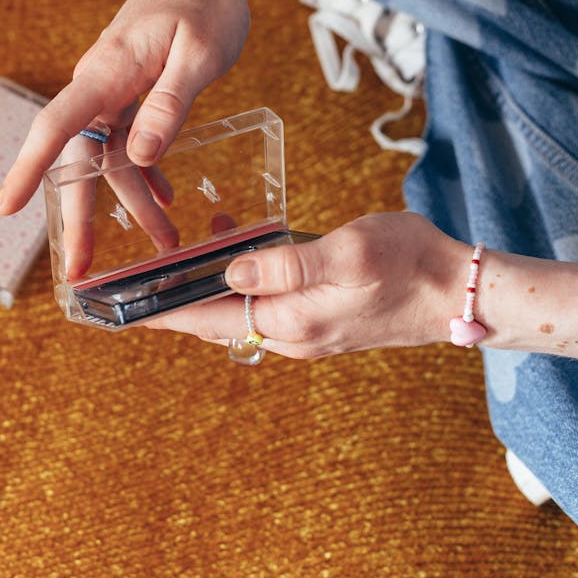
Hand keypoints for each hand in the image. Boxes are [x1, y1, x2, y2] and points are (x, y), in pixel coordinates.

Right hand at [0, 0, 255, 216]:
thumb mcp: (199, 55)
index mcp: (108, 71)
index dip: (28, 168)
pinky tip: (163, 197)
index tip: (4, 207)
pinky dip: (144, 172)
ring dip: (132, 200)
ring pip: (111, 156)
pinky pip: (128, 140)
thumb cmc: (205, 2)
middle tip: (81, 270)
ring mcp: (115, 88)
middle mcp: (101, 82)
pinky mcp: (132, 90)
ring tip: (163, 241)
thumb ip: (170, 104)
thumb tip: (139, 156)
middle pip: (79, 157)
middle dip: (81, 215)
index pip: (57, 124)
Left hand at [146, 212, 467, 357]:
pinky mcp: (321, 317)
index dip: (161, 314)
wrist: (460, 292)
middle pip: (214, 320)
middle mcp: (292, 334)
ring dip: (208, 285)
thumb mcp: (347, 252)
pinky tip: (242, 243)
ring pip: (240, 309)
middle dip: (172, 303)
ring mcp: (307, 329)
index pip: (207, 320)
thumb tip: (230, 270)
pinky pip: (267, 301)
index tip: (117, 312)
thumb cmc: (409, 264)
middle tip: (130, 286)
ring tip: (178, 253)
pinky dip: (244, 278)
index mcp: (292, 322)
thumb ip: (287, 264)